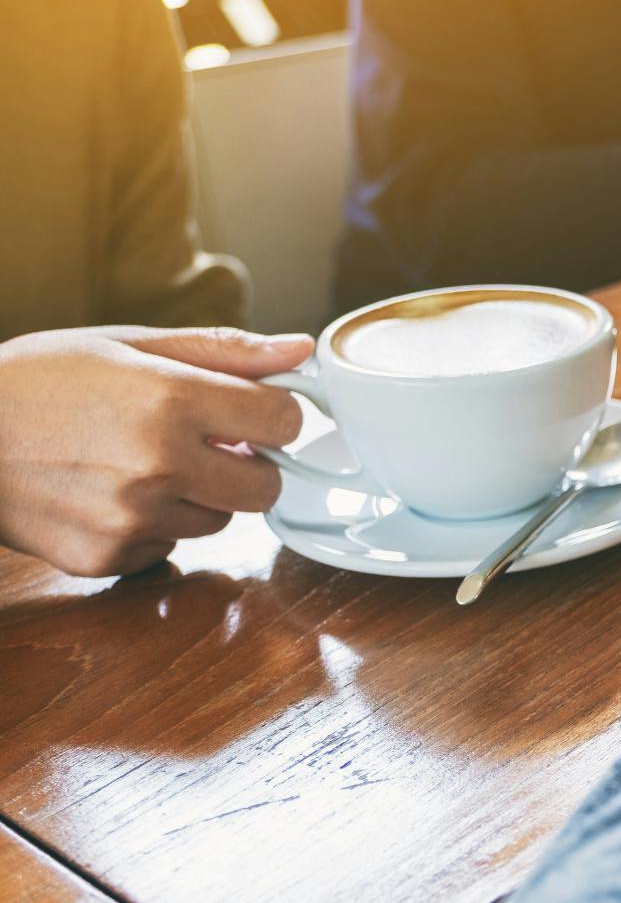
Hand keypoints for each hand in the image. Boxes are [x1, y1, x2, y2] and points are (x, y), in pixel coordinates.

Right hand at [0, 326, 312, 576]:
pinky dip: (151, 527)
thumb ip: (223, 351)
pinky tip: (108, 494)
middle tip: (207, 442)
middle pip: (264, 486)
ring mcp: (130, 519)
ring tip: (141, 462)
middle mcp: (157, 465)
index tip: (253, 411)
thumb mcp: (127, 344)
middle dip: (248, 464)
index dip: (275, 414)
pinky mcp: (104, 558)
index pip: (284, 420)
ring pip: (217, 520)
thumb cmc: (37, 381)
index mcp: (171, 400)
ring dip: (197, 496)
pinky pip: (165, 549)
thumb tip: (301, 350)